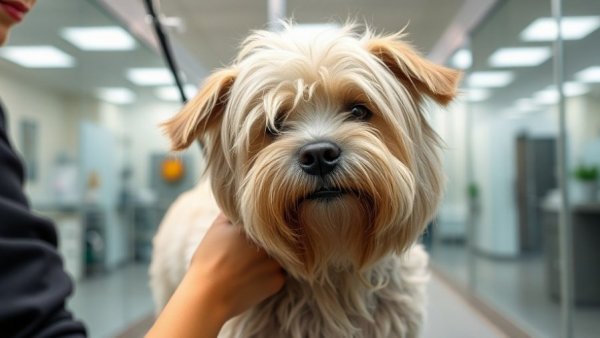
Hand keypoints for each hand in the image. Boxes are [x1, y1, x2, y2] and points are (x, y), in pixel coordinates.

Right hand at [147, 213, 285, 337]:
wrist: (207, 296)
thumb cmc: (209, 259)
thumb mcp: (218, 227)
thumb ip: (233, 211)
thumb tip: (241, 200)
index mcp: (259, 226)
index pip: (270, 218)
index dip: (264, 222)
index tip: (256, 227)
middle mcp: (273, 242)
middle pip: (278, 236)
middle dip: (269, 239)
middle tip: (250, 247)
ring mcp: (278, 263)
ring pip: (280, 254)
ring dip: (271, 256)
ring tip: (250, 262)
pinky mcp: (278, 281)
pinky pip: (279, 273)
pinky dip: (268, 274)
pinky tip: (252, 276)